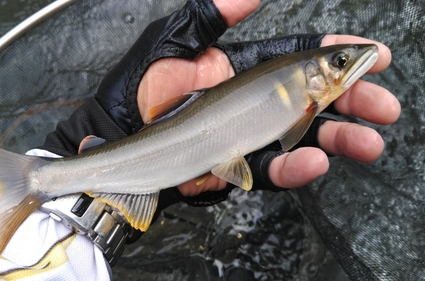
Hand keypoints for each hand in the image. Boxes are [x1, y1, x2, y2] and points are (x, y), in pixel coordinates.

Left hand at [136, 0, 400, 194]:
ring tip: (370, 140)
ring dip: (338, 139)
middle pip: (311, 101)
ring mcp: (244, 137)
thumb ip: (215, 14)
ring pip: (299, 139)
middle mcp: (251, 103)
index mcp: (242, 69)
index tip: (371, 55)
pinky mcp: (232, 167)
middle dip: (352, 102)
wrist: (113, 133)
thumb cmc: (138, 86)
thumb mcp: (174, 40)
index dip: (334, 57)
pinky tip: (316, 159)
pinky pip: (268, 170)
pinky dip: (293, 167)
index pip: (298, 60)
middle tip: (385, 105)